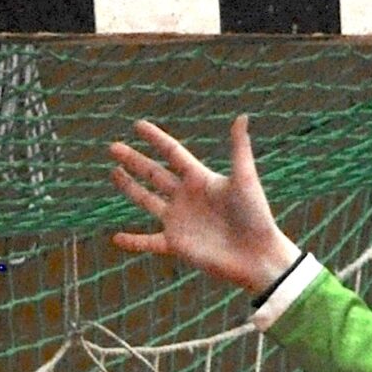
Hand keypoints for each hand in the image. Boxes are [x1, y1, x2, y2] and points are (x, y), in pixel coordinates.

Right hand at [109, 115, 300, 294]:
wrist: (258, 255)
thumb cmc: (255, 216)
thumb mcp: (245, 179)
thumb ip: (239, 148)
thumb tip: (242, 116)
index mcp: (201, 179)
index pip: (173, 153)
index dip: (156, 139)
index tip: (138, 125)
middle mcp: (187, 197)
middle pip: (154, 173)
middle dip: (134, 160)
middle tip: (113, 147)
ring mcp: (179, 220)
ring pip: (147, 200)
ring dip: (129, 187)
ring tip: (113, 172)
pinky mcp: (176, 244)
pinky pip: (148, 242)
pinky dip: (133, 241)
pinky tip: (116, 238)